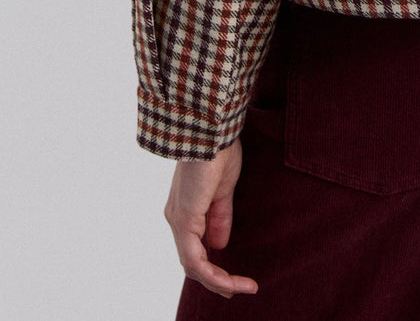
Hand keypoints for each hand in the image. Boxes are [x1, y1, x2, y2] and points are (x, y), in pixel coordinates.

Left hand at [164, 137, 258, 298]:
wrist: (210, 129)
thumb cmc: (219, 150)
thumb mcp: (224, 189)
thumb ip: (220, 216)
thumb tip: (219, 246)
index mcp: (186, 209)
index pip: (195, 249)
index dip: (214, 268)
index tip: (236, 280)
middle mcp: (177, 218)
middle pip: (192, 262)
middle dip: (217, 280)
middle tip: (240, 289)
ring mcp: (178, 220)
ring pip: (193, 265)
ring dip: (218, 281)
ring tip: (242, 288)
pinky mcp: (184, 219)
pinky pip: (195, 259)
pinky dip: (212, 274)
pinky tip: (230, 281)